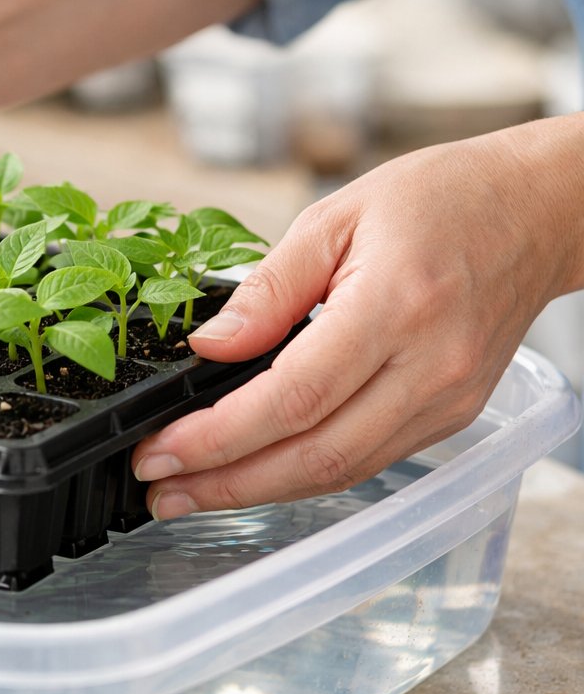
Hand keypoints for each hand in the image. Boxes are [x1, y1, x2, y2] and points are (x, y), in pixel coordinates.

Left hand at [131, 122, 583, 519]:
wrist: (536, 212)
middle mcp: (430, 368)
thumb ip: (267, 289)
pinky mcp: (451, 417)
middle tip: (158, 490)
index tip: (157, 452)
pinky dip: (301, 476)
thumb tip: (206, 349)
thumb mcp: (335, 216)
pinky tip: (251, 474)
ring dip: (257, 492)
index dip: (217, 437)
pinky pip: (366, 462)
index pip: (292, 398)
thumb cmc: (439, 200)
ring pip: (340, 473)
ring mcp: (447, 401)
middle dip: (225, 482)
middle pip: (315, 455)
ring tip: (189, 493)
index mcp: (396, 307)